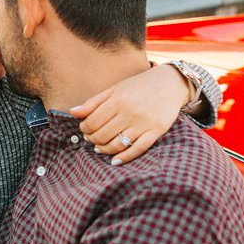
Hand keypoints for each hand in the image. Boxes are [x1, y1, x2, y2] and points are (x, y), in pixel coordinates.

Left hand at [74, 64, 189, 163]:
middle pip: (102, 135)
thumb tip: (73, 113)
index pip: (92, 122)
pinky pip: (137, 149)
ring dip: (105, 150)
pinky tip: (115, 160)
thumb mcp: (116, 88)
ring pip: (117, 145)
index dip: (85, 129)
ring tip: (101, 148)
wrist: (171, 83)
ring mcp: (144, 123)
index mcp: (118, 100)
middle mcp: (130, 112)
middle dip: (93, 140)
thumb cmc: (140, 85)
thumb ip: (94, 102)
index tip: (85, 129)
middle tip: (92, 139)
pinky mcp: (156, 131)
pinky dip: (124, 158)